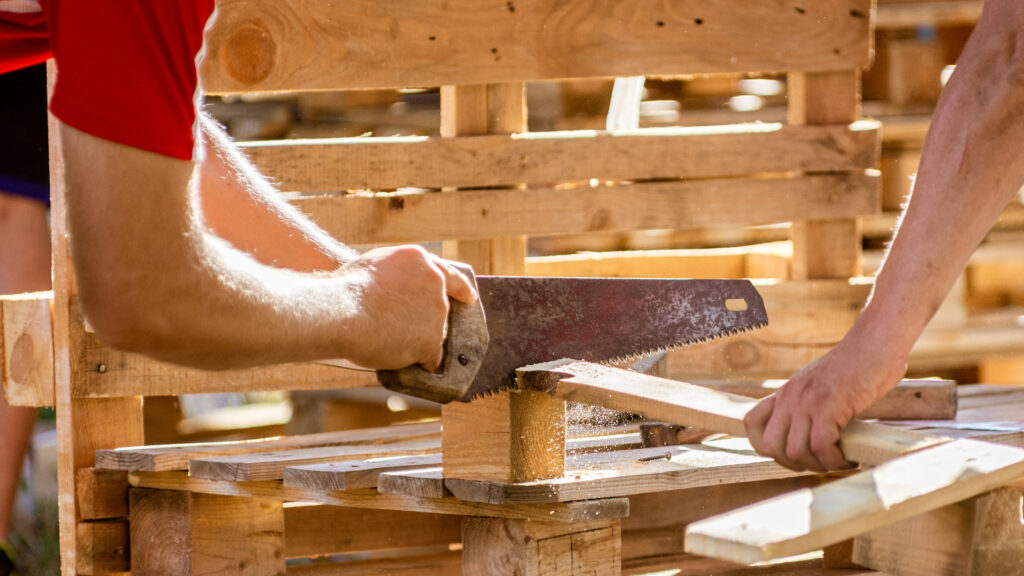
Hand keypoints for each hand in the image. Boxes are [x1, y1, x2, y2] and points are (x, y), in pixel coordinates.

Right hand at [340, 245, 476, 370]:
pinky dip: (422, 362)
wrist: (342, 312)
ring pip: (435, 333)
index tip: (469, 297)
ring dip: (419, 339)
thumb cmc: (347, 289)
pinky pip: (431, 358)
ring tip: (390, 340)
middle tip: (401, 326)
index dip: (459, 288)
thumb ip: (396, 272)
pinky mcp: (431, 341)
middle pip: (440, 307)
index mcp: (420, 259)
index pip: (448, 274)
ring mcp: (436, 313)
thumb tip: (399, 285)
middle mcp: (435, 283)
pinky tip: (412, 364)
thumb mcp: (374, 263)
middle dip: (425, 318)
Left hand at [743, 333, 906, 471]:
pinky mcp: (829, 406)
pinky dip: (834, 461)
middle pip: (770, 446)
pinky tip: (849, 459)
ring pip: (794, 452)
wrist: (875, 343)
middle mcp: (790, 397)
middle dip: (793, 464)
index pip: (751, 423)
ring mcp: (807, 401)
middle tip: (819, 462)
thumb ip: (806, 404)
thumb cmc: (856, 367)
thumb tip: (807, 434)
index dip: (766, 446)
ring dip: (818, 465)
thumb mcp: (818, 384)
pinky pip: (820, 446)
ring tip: (839, 462)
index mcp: (785, 392)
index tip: (793, 455)